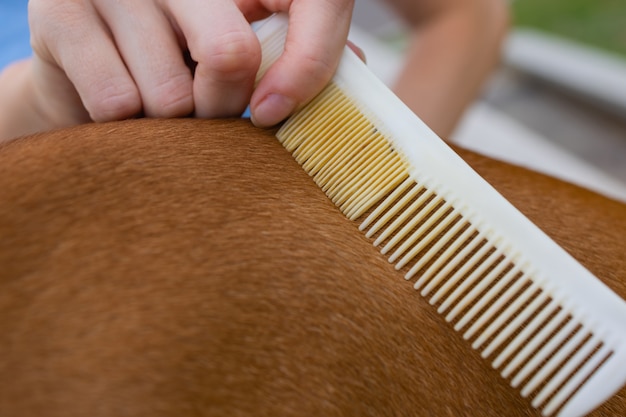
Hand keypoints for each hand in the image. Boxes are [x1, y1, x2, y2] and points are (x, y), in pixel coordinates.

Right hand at [25, 0, 353, 130]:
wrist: (87, 68)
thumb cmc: (181, 59)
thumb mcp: (245, 42)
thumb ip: (300, 52)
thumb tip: (354, 70)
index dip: (311, 63)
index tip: (275, 112)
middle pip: (232, 55)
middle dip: (227, 108)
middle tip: (210, 112)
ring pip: (173, 96)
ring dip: (176, 126)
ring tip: (164, 107)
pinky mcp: (59, 15)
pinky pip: (119, 105)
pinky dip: (129, 126)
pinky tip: (124, 108)